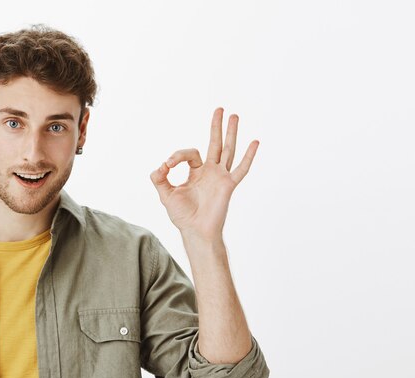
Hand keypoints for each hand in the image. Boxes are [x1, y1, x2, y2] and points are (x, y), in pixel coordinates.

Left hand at [150, 108, 258, 239]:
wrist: (195, 231)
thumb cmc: (183, 216)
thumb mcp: (166, 194)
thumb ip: (159, 179)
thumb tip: (160, 166)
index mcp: (196, 173)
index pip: (189, 154)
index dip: (177, 156)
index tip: (167, 165)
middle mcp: (210, 172)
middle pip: (215, 143)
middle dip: (216, 126)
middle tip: (220, 109)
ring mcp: (220, 177)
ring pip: (228, 150)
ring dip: (231, 133)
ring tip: (234, 115)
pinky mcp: (228, 185)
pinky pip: (241, 169)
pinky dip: (249, 156)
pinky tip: (255, 141)